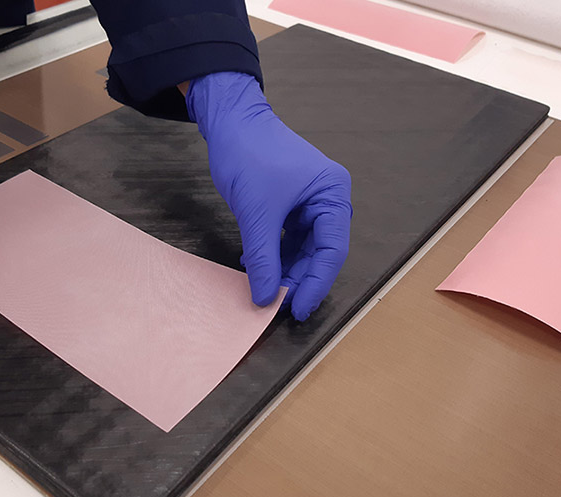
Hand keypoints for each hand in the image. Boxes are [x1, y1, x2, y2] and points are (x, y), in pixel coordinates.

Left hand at [186, 72, 351, 320]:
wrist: (228, 122)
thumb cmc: (249, 152)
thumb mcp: (256, 211)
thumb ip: (263, 257)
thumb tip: (266, 297)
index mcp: (331, 193)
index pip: (332, 250)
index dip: (315, 283)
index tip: (297, 309)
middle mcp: (326, 199)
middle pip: (319, 253)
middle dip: (298, 280)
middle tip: (278, 305)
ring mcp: (308, 202)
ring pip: (302, 249)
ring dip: (283, 270)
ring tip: (264, 289)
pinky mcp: (289, 205)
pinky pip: (287, 239)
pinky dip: (273, 255)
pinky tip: (255, 266)